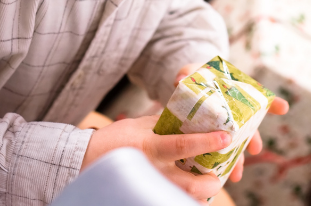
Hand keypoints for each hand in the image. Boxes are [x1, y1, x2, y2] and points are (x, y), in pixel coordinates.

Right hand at [80, 115, 229, 202]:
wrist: (85, 162)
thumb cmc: (115, 139)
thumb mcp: (140, 124)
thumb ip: (165, 122)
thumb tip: (191, 114)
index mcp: (149, 146)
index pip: (181, 145)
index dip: (205, 142)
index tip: (225, 137)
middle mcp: (151, 169)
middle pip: (186, 183)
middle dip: (208, 182)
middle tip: (219, 176)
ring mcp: (148, 185)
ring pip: (180, 197)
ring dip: (198, 194)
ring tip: (208, 185)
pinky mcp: (144, 194)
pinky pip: (168, 199)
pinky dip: (182, 197)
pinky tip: (191, 190)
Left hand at [174, 63, 289, 183]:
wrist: (187, 88)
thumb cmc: (195, 78)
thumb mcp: (192, 73)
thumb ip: (187, 74)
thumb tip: (177, 81)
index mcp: (235, 93)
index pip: (258, 96)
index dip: (272, 102)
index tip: (283, 107)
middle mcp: (235, 112)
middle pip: (249, 127)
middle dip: (254, 139)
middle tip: (255, 148)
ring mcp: (226, 127)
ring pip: (236, 145)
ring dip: (238, 160)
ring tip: (236, 174)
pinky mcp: (213, 139)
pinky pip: (220, 154)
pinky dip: (222, 167)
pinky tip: (220, 177)